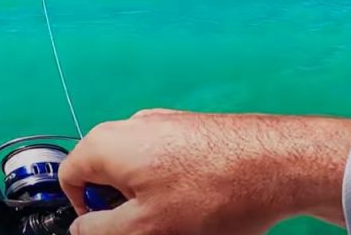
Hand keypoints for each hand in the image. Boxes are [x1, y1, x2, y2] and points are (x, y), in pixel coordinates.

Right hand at [59, 109, 350, 234]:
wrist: (280, 164)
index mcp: (110, 142)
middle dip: (125, 211)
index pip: (69, 178)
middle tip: (152, 230)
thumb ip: (99, 231)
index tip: (110, 232)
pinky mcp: (197, 133)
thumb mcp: (143, 228)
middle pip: (108, 177)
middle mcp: (135, 125)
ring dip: (155, 206)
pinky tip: (206, 212)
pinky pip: (172, 168)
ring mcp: (168, 126)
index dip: (83, 213)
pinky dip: (181, 194)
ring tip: (186, 224)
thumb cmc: (215, 193)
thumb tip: (81, 229)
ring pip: (143, 176)